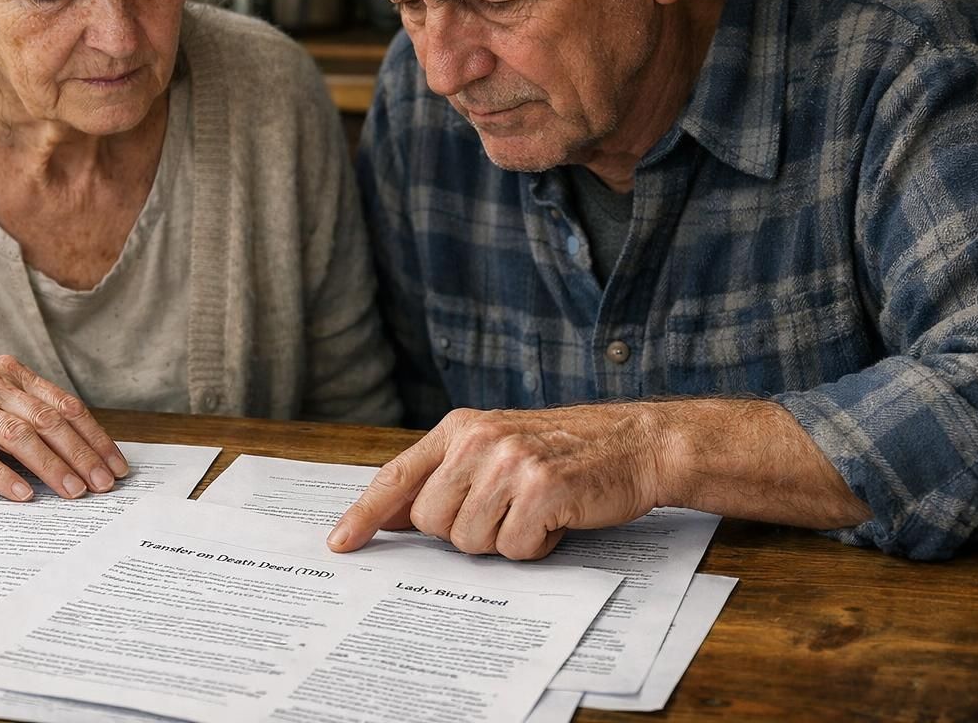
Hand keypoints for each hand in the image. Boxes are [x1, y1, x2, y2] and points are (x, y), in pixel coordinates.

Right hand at [0, 355, 128, 501]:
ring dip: (52, 467)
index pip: (65, 406)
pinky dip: (2, 475)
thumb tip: (71, 448)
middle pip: (49, 421)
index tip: (116, 465)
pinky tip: (23, 495)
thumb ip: (21, 410)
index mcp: (9, 373)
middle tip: (104, 485)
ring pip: (20, 436)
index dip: (95, 437)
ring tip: (74, 493)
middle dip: (83, 456)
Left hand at [327, 405, 664, 559]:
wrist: (636, 443)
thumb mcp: (497, 447)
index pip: (397, 476)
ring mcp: (510, 463)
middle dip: (464, 532)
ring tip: (534, 510)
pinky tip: (557, 518)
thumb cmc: (565, 452)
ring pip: (470, 541)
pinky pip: (515, 548)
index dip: (364, 513)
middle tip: (504, 511)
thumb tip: (391, 517)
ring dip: (504, 540)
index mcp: (460, 428)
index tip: (341, 543)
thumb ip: (446, 475)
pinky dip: (537, 546)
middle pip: (431, 523)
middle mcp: (478, 441)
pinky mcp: (543, 490)